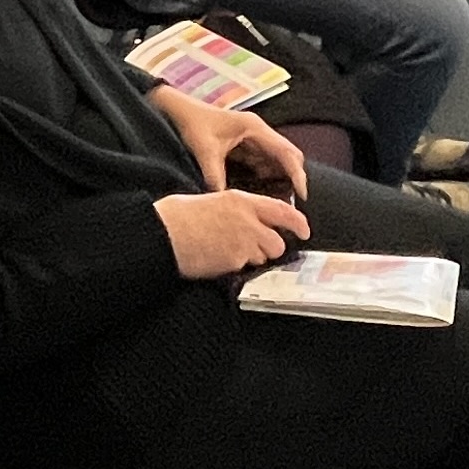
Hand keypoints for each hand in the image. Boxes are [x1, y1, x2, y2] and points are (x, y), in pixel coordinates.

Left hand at [151, 91, 307, 201]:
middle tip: (292, 201)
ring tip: (278, 200)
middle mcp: (258, 131)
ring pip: (276, 159)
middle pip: (287, 154)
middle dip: (292, 176)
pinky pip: (263, 161)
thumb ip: (214, 175)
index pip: (285, 152)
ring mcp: (253, 137)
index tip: (301, 194)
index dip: (297, 173)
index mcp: (254, 128)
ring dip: (279, 177)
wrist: (179, 110)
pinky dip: (266, 175)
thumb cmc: (193, 124)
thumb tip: (224, 199)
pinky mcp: (246, 144)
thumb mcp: (204, 150)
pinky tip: (262, 191)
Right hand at [155, 189, 309, 279]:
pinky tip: (217, 261)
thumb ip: (234, 211)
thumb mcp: (211, 201)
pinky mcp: (234, 261)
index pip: (281, 210)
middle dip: (268, 249)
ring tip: (227, 253)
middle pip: (277, 241)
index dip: (298, 222)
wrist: (163, 233)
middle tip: (251, 249)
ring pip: (263, 257)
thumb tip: (245, 223)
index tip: (305, 231)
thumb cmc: (178, 215)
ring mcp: (243, 242)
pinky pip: (244, 269)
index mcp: (241, 200)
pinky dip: (235, 268)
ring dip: (252, 258)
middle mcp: (248, 220)